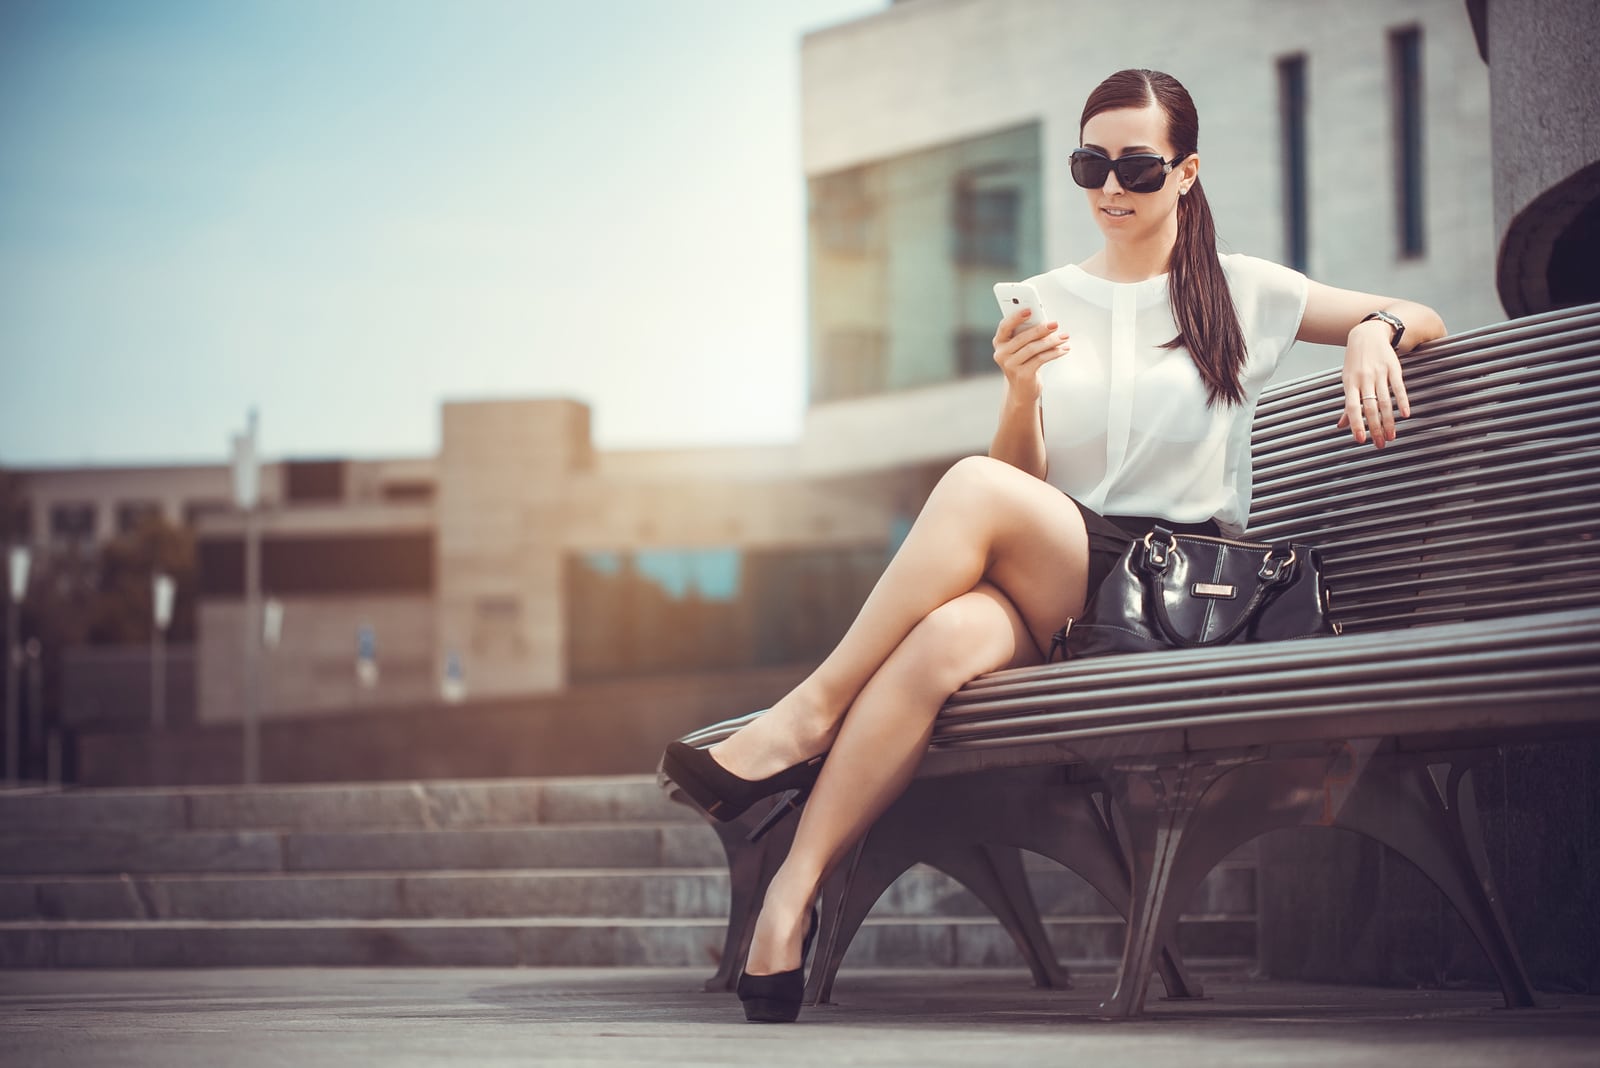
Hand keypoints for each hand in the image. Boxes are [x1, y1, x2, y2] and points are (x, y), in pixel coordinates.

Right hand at [993, 308, 1068, 403]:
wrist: (1022, 389)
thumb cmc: (1023, 363)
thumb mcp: (1022, 347)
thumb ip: (1028, 334)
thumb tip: (1045, 322)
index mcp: (999, 342)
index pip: (1005, 326)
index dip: (1016, 317)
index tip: (1030, 310)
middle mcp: (1001, 354)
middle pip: (1022, 338)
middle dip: (1041, 329)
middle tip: (1055, 324)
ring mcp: (1010, 365)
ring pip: (1033, 348)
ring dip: (1051, 341)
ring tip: (1064, 337)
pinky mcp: (1022, 375)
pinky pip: (1040, 359)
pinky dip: (1054, 353)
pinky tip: (1063, 349)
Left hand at [1336, 319, 1410, 448]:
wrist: (1368, 334)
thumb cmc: (1356, 362)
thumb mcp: (1347, 380)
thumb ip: (1348, 404)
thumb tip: (1341, 426)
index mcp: (1350, 384)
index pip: (1352, 408)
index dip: (1356, 424)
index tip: (1361, 440)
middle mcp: (1364, 379)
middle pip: (1370, 408)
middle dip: (1375, 428)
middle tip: (1380, 444)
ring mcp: (1379, 373)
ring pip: (1385, 401)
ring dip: (1389, 421)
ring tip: (1392, 436)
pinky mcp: (1393, 368)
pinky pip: (1399, 387)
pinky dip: (1403, 401)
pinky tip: (1406, 414)